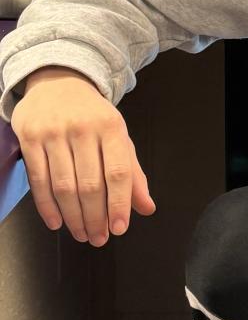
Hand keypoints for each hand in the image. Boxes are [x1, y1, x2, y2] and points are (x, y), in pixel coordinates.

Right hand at [11, 66, 155, 245]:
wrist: (59, 81)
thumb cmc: (93, 115)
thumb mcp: (119, 137)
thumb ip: (133, 173)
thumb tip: (146, 207)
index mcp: (111, 127)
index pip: (118, 172)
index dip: (119, 204)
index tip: (119, 227)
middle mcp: (83, 129)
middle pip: (90, 184)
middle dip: (95, 217)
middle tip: (98, 238)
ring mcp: (54, 133)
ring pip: (64, 186)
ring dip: (73, 217)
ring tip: (82, 233)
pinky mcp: (30, 138)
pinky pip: (38, 180)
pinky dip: (47, 206)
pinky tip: (57, 222)